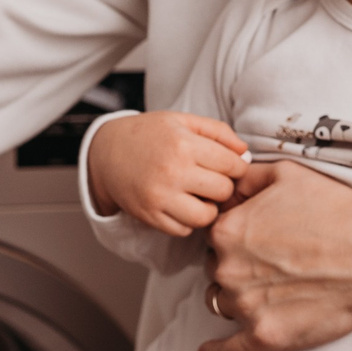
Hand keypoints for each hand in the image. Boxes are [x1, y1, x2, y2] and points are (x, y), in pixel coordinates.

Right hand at [86, 112, 249, 236]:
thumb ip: (217, 131)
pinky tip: (181, 204)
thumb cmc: (149, 135)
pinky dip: (187, 220)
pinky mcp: (150, 216)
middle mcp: (172, 172)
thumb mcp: (182, 121)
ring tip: (199, 195)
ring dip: (208, 208)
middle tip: (211, 179)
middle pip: (223, 191)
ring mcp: (159, 197)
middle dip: (223, 186)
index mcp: (183, 144)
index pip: (232, 165)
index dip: (236, 166)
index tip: (227, 166)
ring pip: (207, 217)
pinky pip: (184, 229)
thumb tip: (244, 153)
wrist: (107, 153)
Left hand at [198, 163, 351, 350]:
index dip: (235, 236)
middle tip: (274, 262)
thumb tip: (229, 183)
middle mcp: (227, 268)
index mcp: (227, 230)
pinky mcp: (266, 336)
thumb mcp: (287, 173)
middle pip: (217, 269)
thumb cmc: (339, 212)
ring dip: (241, 298)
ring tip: (274, 290)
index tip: (257, 238)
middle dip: (238, 266)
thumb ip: (247, 177)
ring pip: (226, 303)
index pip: (213, 235)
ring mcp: (245, 305)